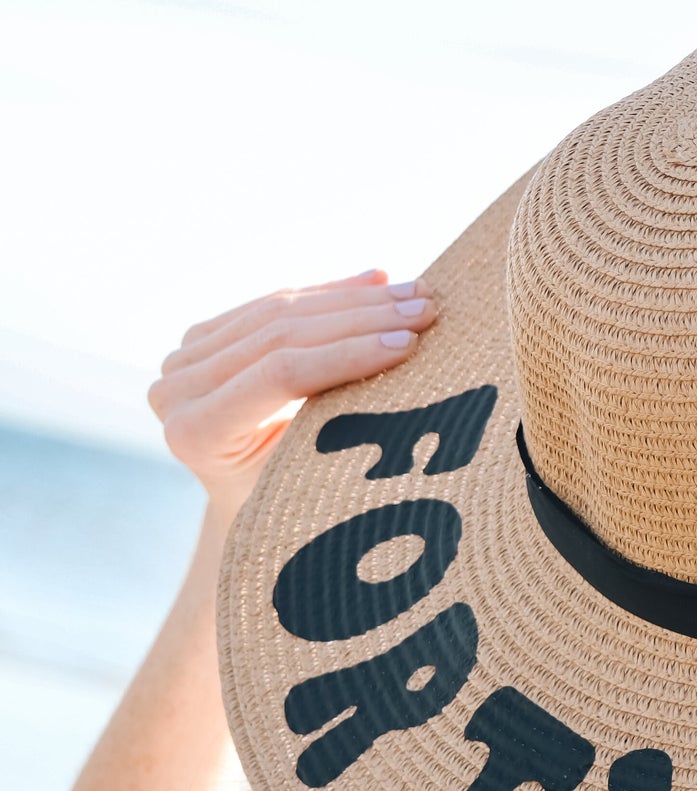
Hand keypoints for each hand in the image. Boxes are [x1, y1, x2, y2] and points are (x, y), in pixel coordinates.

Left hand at [148, 267, 438, 521]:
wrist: (252, 507)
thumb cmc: (294, 509)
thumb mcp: (315, 478)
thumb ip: (339, 430)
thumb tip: (404, 365)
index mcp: (196, 433)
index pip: (282, 374)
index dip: (348, 354)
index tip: (410, 344)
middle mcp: (176, 389)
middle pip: (279, 334)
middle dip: (362, 319)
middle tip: (425, 309)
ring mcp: (186, 357)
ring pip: (279, 310)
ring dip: (356, 300)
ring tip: (418, 294)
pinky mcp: (205, 336)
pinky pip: (275, 302)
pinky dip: (331, 293)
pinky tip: (379, 281)